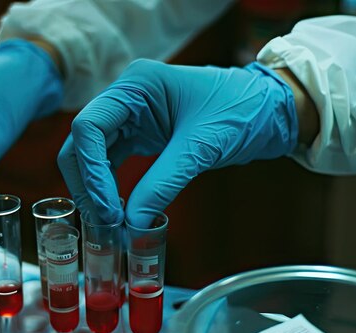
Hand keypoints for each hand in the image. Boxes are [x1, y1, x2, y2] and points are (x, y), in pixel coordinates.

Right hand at [57, 59, 297, 226]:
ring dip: (96, 188)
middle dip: (89, 183)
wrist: (272, 110)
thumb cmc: (244, 111)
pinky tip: (120, 210)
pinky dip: (111, 186)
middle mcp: (127, 97)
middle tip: (104, 221)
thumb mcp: (202, 147)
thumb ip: (164, 183)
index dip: (91, 171)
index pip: (89, 126)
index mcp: (136, 84)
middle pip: (83, 143)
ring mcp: (132, 115)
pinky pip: (113, 161)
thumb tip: (132, 224)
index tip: (107, 208)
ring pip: (94, 155)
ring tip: (110, 223)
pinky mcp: (142, 134)